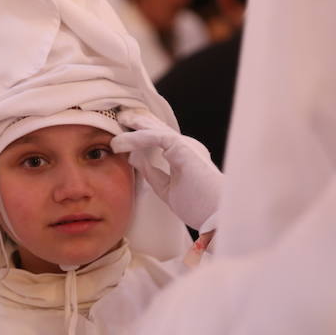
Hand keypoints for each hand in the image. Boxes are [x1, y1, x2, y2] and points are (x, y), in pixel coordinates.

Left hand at [111, 109, 222, 232]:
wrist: (218, 217)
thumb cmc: (199, 207)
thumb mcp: (167, 188)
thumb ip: (151, 172)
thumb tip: (133, 157)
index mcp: (184, 155)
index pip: (159, 139)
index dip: (140, 133)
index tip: (121, 135)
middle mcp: (186, 147)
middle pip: (157, 129)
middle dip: (137, 121)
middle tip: (119, 117)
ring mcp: (186, 146)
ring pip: (155, 128)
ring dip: (134, 124)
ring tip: (117, 124)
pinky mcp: (183, 148)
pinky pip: (156, 137)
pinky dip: (136, 138)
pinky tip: (121, 142)